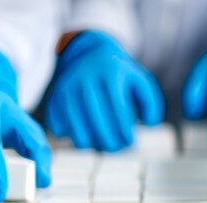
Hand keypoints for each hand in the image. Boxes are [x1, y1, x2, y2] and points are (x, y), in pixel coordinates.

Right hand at [45, 31, 162, 151]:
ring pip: (79, 133)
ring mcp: (67, 90)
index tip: (131, 142)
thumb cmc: (117, 73)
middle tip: (118, 147)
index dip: (126, 135)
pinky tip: (85, 131)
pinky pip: (60, 130)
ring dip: (93, 144)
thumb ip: (151, 102)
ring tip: (103, 142)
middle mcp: (85, 81)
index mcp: (110, 75)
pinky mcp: (54, 99)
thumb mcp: (139, 79)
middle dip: (112, 144)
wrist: (86, 52)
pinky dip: (72, 136)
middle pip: (99, 127)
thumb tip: (150, 124)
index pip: (119, 114)